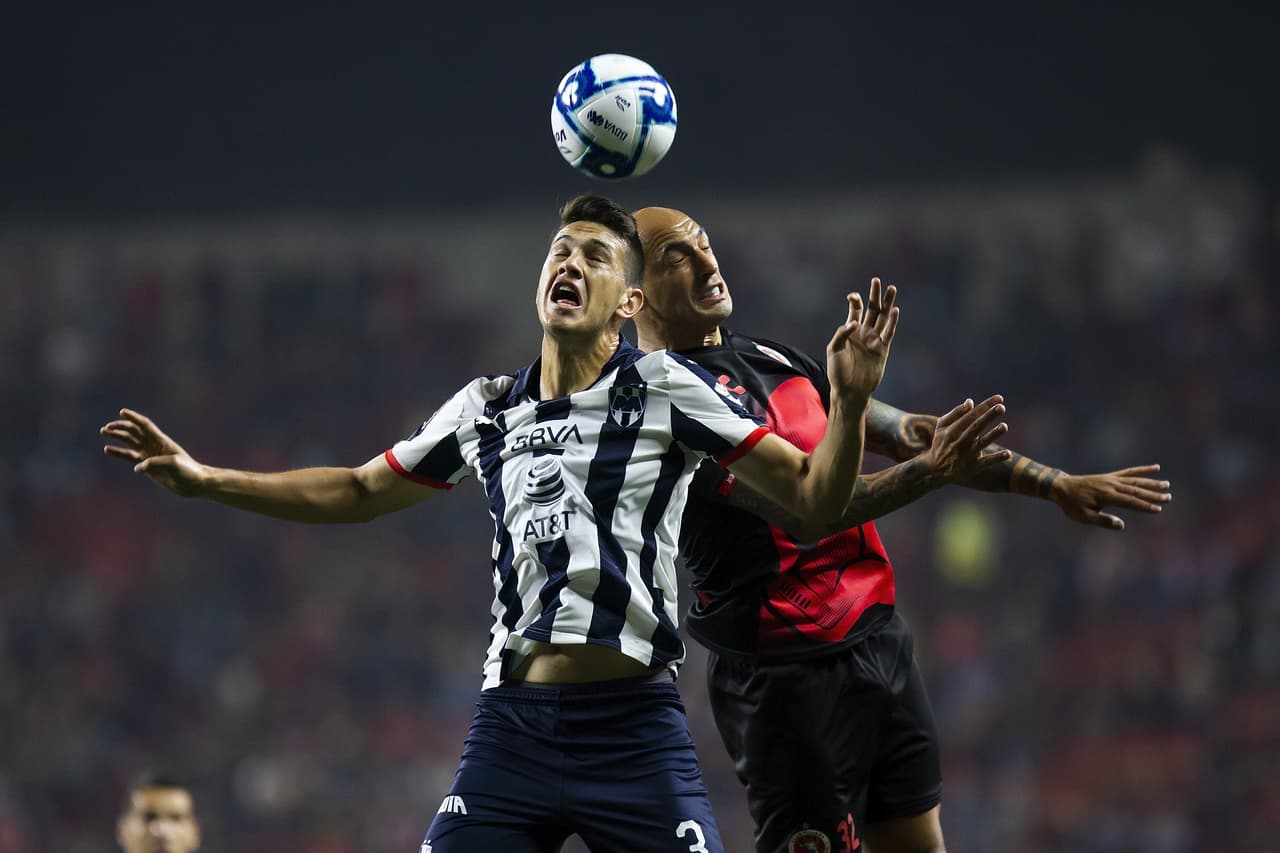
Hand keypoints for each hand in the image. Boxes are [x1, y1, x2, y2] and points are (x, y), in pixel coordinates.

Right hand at [100, 408, 207, 496]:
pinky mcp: (146, 466)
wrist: (193, 483)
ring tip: (104, 432)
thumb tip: (137, 467)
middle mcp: (153, 445)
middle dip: (120, 427)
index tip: (122, 411)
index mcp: (162, 440)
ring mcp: (149, 454)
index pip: (145, 425)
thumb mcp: (173, 464)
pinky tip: (107, 449)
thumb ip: (155, 463)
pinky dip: (118, 452)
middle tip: (107, 428)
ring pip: (129, 441)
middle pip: (134, 431)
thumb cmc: (188, 470)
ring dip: (117, 436)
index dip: (134, 417)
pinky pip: (129, 456)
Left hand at [827, 278, 898, 403]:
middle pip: (871, 310)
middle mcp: (863, 333)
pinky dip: (892, 322)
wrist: (850, 390)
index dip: (855, 301)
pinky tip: (895, 311)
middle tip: (877, 281)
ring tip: (892, 289)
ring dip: (887, 304)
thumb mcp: (833, 350)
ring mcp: (874, 340)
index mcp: (850, 331)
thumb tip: (853, 322)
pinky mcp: (882, 349)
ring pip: (882, 318)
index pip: (855, 310)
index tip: (853, 296)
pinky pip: (888, 333)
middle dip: (874, 295)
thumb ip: (841, 334)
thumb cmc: (838, 372)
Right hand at [922, 396, 1011, 483]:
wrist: (935, 470)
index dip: (985, 406)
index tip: (999, 398)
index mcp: (952, 430)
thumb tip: (970, 402)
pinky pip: (986, 462)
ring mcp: (967, 455)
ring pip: (982, 443)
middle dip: (988, 416)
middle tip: (1001, 407)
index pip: (971, 415)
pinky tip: (1008, 454)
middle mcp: (960, 442)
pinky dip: (997, 458)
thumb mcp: (942, 427)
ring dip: (993, 435)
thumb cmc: (941, 443)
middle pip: (976, 427)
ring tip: (1004, 426)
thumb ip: (955, 413)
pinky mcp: (973, 467)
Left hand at [1050, 464, 1171, 529]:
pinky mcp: (1110, 476)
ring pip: (1135, 480)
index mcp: (1106, 495)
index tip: (1158, 509)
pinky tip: (1155, 468)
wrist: (1061, 487)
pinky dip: (1142, 470)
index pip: (1130, 501)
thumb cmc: (1072, 505)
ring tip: (1166, 485)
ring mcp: (1111, 479)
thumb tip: (1122, 525)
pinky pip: (1129, 472)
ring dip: (1151, 482)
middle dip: (1153, 494)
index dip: (1144, 505)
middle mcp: (1111, 485)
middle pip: (1136, 490)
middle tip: (1168, 498)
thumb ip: (1103, 521)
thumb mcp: (1084, 517)